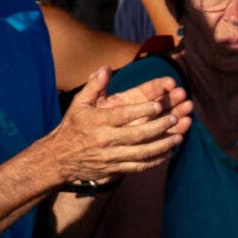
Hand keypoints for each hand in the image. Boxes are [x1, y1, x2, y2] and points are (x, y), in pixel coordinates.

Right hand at [49, 66, 191, 184]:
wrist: (58, 159)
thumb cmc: (72, 127)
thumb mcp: (78, 103)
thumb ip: (94, 86)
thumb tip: (106, 68)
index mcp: (98, 121)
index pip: (123, 115)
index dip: (142, 110)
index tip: (159, 105)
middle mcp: (105, 140)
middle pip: (137, 135)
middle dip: (159, 127)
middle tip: (175, 117)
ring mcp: (111, 157)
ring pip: (141, 153)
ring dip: (162, 145)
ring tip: (179, 137)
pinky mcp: (114, 169)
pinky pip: (138, 167)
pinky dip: (155, 161)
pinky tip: (168, 153)